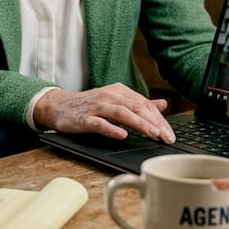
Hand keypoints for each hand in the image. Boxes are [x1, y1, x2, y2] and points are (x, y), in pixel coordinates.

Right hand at [34, 83, 174, 143]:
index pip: (144, 105)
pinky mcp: (84, 118)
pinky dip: (111, 129)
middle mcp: (109, 96)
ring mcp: (96, 106)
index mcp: (119, 91)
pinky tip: (122, 135)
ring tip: (152, 133)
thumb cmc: (89, 105)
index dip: (160, 119)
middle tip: (167, 137)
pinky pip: (99, 123)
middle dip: (154, 123)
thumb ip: (139, 103)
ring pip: (121, 113)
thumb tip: (163, 104)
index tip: (170, 134)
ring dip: (138, 123)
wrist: (59, 105)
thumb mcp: (116, 100)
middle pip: (136, 107)